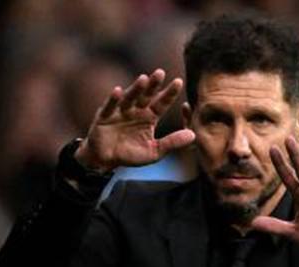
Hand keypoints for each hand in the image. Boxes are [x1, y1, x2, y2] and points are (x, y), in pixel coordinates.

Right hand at [74, 68, 194, 171]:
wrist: (106, 160)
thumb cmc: (131, 154)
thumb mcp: (155, 151)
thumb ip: (172, 142)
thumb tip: (193, 135)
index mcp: (149, 117)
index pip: (161, 103)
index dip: (169, 93)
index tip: (179, 81)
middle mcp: (135, 110)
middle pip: (146, 95)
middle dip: (153, 85)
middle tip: (161, 72)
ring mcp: (120, 112)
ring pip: (129, 98)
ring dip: (136, 88)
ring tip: (143, 79)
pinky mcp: (104, 117)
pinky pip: (110, 107)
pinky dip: (113, 99)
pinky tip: (118, 91)